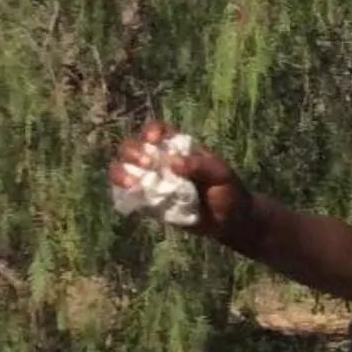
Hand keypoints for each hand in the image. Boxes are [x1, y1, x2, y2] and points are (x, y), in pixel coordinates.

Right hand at [108, 119, 247, 239]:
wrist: (230, 222)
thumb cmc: (228, 191)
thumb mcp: (221, 174)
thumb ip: (201, 165)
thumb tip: (174, 163)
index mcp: (178, 147)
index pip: (157, 130)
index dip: (151, 131)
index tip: (153, 140)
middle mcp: (159, 161)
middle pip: (132, 147)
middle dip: (133, 152)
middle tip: (147, 164)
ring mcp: (151, 181)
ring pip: (122, 168)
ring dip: (121, 172)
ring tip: (133, 184)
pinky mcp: (147, 201)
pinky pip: (126, 194)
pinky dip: (123, 193)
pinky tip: (131, 195)